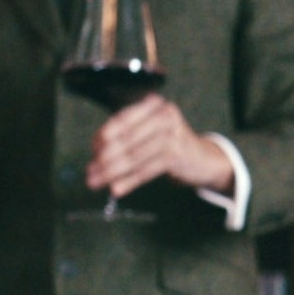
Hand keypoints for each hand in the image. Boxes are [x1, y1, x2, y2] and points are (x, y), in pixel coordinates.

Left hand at [87, 94, 232, 199]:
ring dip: (111, 172)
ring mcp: (172, 133)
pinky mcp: (177, 154)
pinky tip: (117, 189)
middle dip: (104, 159)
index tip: (92, 152)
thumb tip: (96, 156)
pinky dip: (129, 181)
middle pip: (125, 139)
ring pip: (134, 156)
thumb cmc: (170, 144)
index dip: (103, 136)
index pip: (121, 119)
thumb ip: (125, 136)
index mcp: (153, 104)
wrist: (203, 159)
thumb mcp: (149, 131)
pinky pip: (146, 170)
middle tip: (90, 174)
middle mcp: (164, 114)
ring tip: (97, 183)